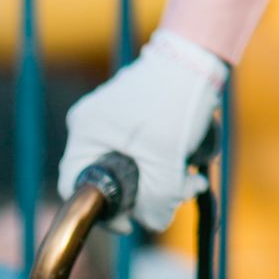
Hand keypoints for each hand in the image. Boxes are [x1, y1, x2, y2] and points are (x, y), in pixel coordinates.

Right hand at [58, 28, 226, 232]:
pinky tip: (191, 161)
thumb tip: (152, 222)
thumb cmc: (177, 103)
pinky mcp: (134, 113)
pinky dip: (164, 161)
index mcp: (85, 131)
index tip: (135, 222)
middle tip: (180, 193)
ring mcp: (113, 116)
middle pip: (109, 181)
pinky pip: (142, 151)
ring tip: (193, 177)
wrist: (200, 55)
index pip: (78, 188)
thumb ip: (156, 204)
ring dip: (162, 180)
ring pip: (131, 168)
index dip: (105, 214)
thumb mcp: (167, 164)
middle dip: (147, 196)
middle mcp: (92, 123)